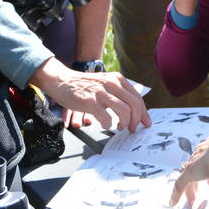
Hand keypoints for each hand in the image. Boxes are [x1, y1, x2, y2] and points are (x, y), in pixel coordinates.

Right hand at [31, 58, 149, 132]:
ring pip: (124, 110)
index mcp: (118, 79)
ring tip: (120, 127)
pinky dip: (108, 124)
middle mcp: (112, 83)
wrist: (62, 80)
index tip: (145, 123)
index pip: (137, 98)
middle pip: (134, 105)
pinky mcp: (90, 101)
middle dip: (136, 120)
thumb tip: (133, 110)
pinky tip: (106, 125)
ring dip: (125, 123)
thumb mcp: (105, 84)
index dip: (143, 113)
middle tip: (132, 129)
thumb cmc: (85, 86)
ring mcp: (101, 92)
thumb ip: (118, 93)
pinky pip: (106, 117)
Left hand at [169, 132, 208, 206]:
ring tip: (193, 199)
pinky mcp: (191, 171)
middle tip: (206, 183)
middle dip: (202, 170)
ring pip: (192, 172)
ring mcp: (199, 159)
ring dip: (193, 187)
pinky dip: (177, 193)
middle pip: (201, 158)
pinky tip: (174, 202)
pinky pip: (181, 183)